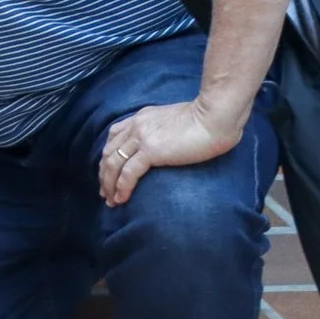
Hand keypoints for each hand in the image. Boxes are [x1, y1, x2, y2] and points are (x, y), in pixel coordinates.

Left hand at [98, 99, 239, 206]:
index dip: (108, 156)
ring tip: (111, 201)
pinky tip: (121, 199)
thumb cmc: (208, 119)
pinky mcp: (151, 151)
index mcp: (141, 118)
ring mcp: (141, 138)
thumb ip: (166, 130)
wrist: (215, 116)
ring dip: (109, 184)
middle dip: (104, 174)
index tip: (108, 172)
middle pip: (109, 152)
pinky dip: (121, 187)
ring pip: (113, 164)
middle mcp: (136, 126)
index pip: (114, 138)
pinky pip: (128, 172)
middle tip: (105, 192)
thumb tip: (169, 143)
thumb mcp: (177, 120)